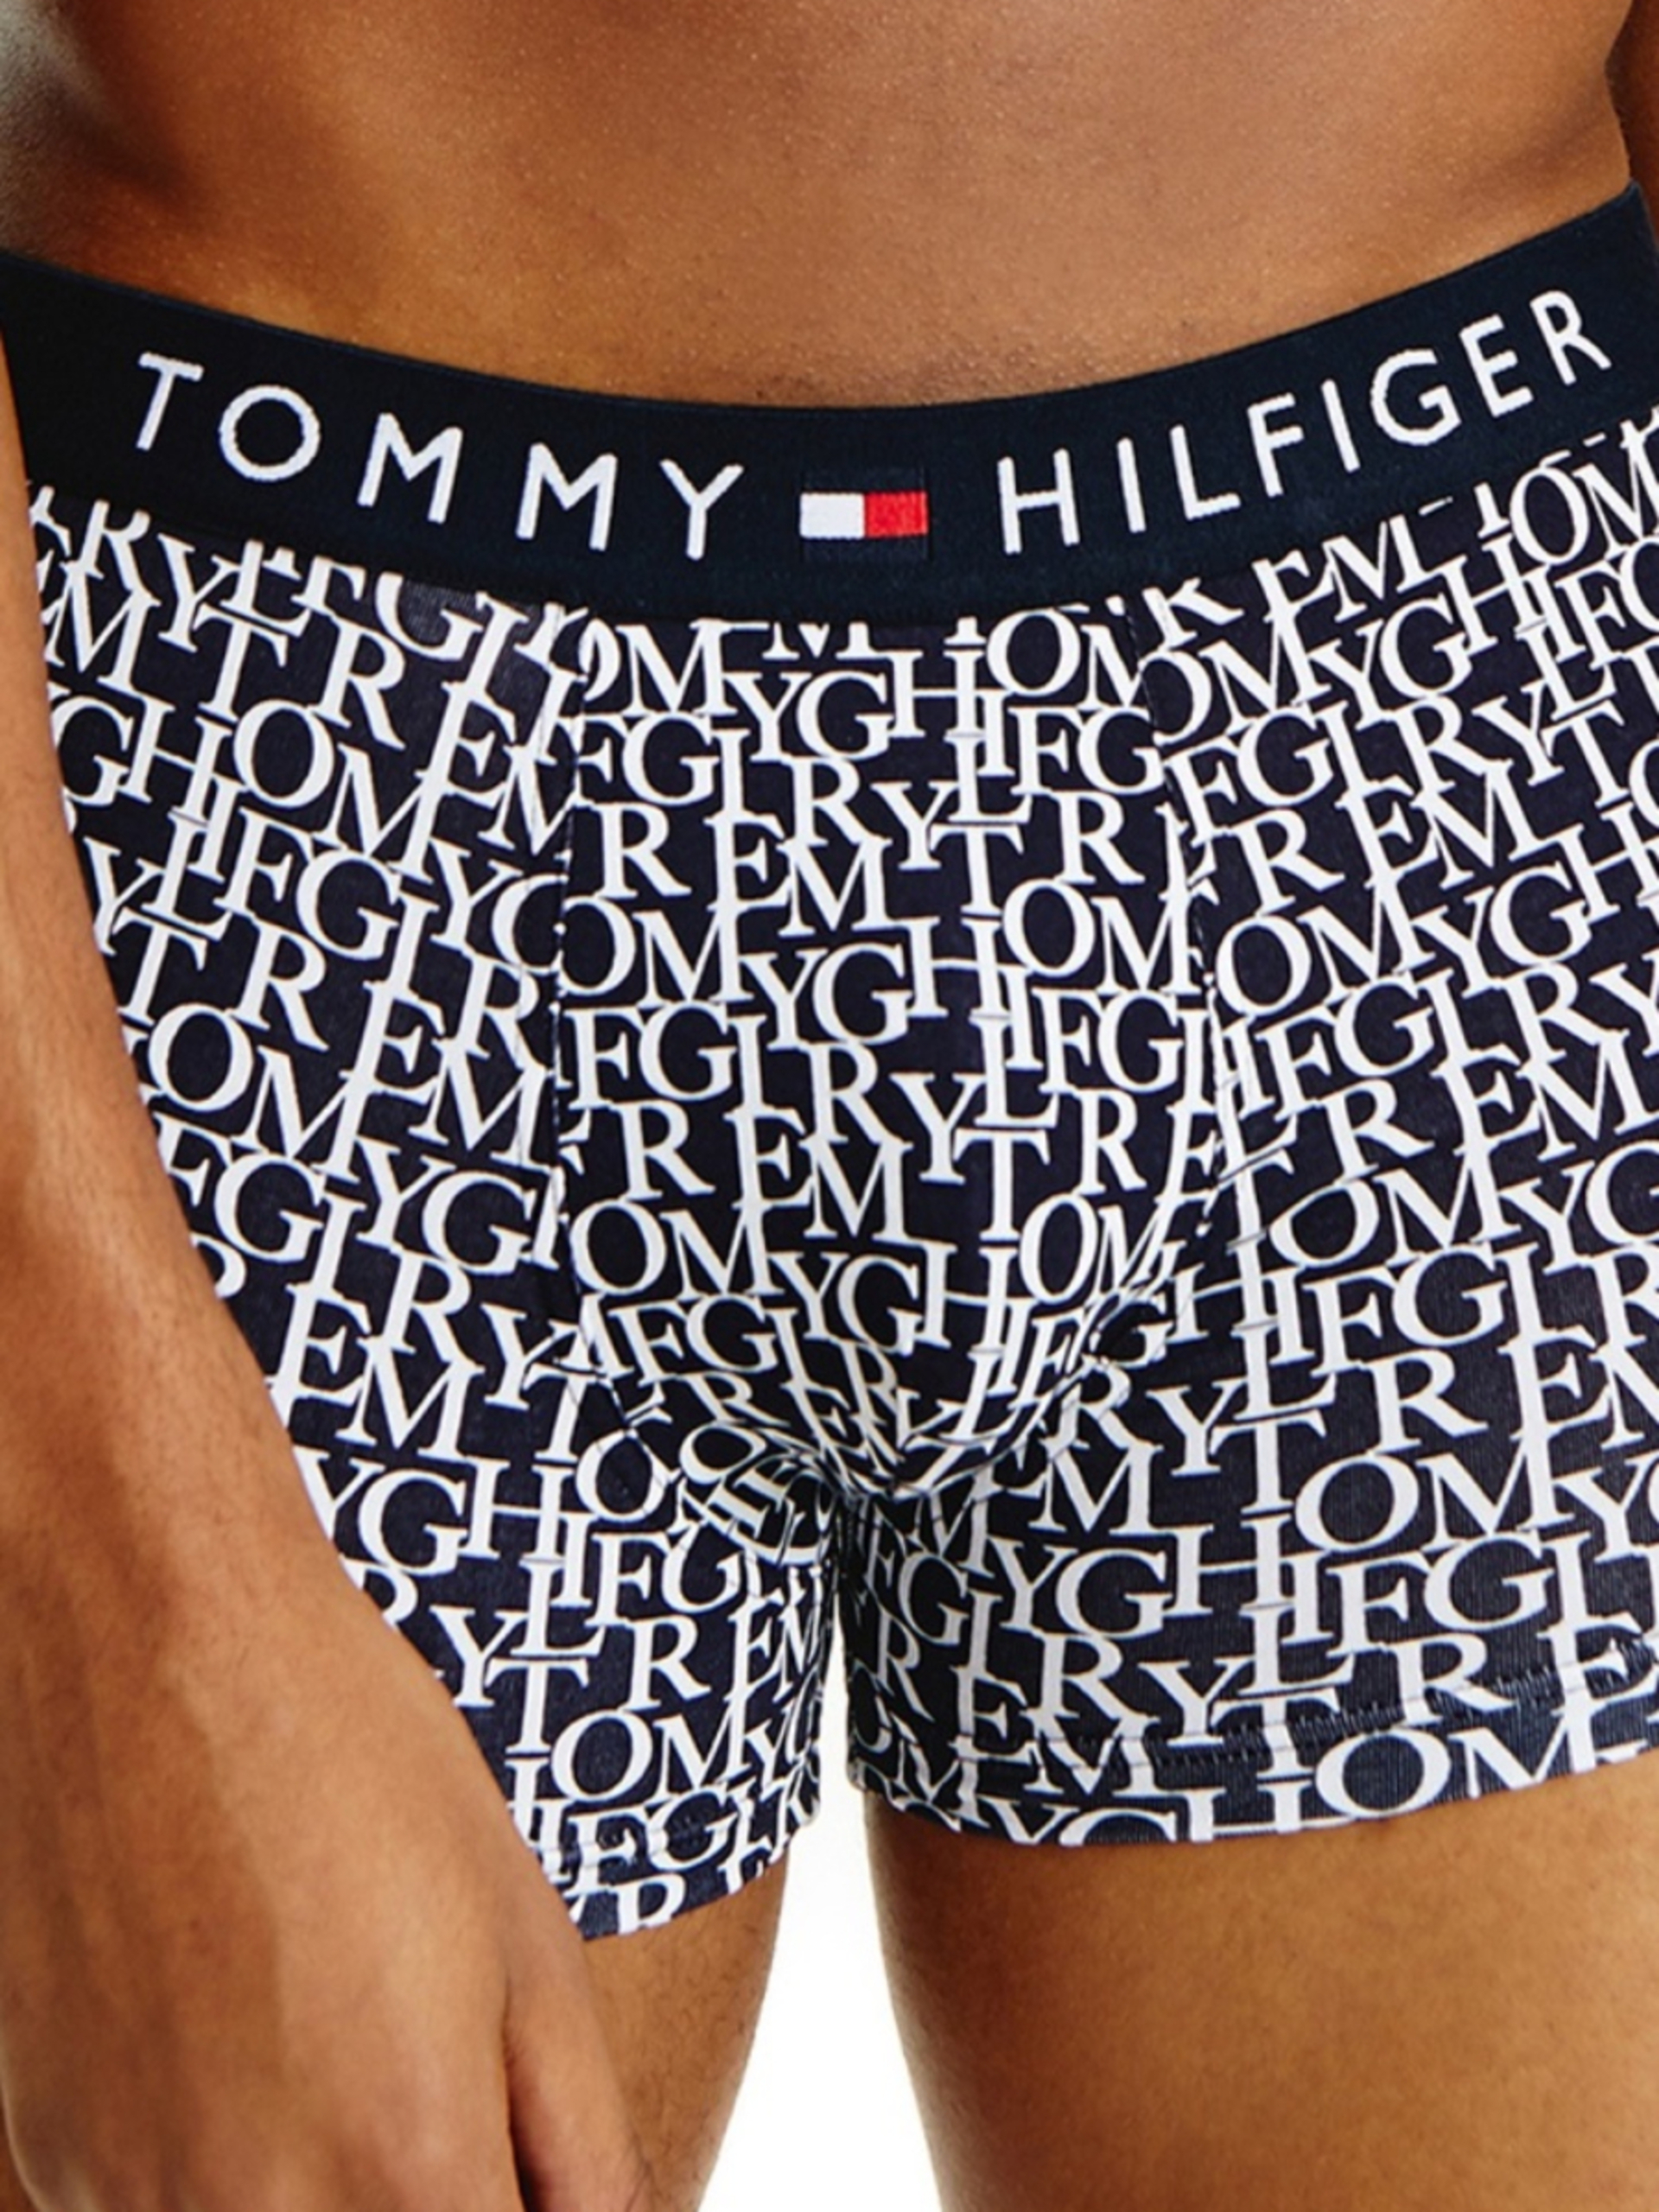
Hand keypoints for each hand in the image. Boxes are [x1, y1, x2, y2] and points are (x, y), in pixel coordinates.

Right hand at [0, 1520, 650, 2211]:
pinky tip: (244, 2062)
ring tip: (343, 2059)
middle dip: (428, 2203)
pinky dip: (223, 2187)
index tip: (513, 2168)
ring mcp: (134, 2201)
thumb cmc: (357, 1762)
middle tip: (434, 2097)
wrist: (153, 1640)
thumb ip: (580, 2137)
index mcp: (408, 2155)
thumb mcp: (528, 1936)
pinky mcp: (54, 2163)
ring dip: (325, 2202)